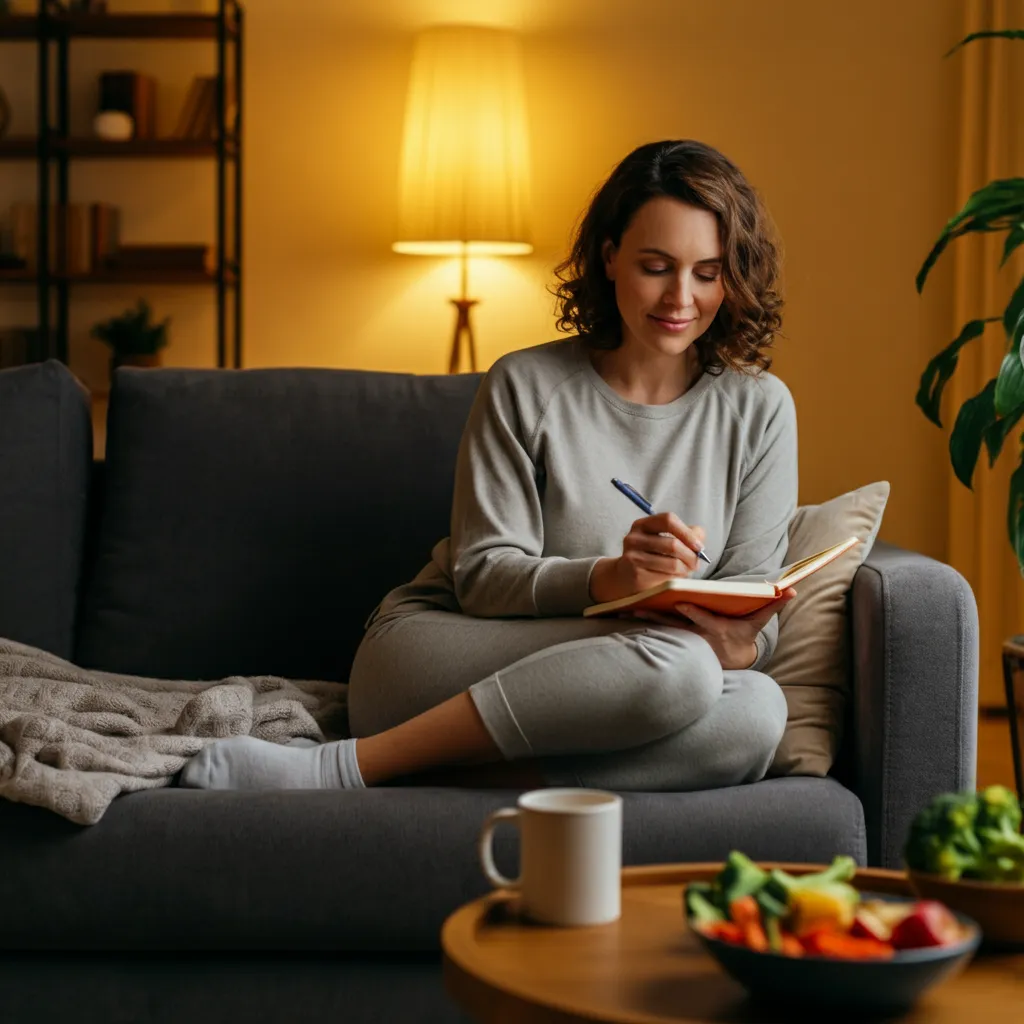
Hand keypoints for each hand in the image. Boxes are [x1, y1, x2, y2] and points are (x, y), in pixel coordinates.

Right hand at [589, 513, 706, 604]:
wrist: (625, 577)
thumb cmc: (652, 556)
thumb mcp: (665, 539)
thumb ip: (686, 533)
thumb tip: (699, 537)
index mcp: (642, 525)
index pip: (668, 520)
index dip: (687, 533)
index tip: (699, 546)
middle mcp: (634, 538)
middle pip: (672, 544)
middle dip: (691, 556)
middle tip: (696, 564)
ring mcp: (633, 557)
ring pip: (672, 563)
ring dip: (686, 569)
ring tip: (686, 571)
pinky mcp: (636, 575)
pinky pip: (666, 577)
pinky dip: (676, 579)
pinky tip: (675, 578)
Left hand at [629, 587, 797, 669]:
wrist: (729, 660)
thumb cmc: (742, 636)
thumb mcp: (758, 623)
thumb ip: (773, 605)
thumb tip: (791, 588)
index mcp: (717, 629)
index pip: (705, 620)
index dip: (695, 613)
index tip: (682, 603)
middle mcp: (697, 636)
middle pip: (675, 625)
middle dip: (658, 616)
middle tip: (639, 605)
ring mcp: (683, 639)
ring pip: (662, 628)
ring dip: (644, 619)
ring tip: (625, 608)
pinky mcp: (673, 639)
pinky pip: (655, 630)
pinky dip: (642, 622)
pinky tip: (624, 612)